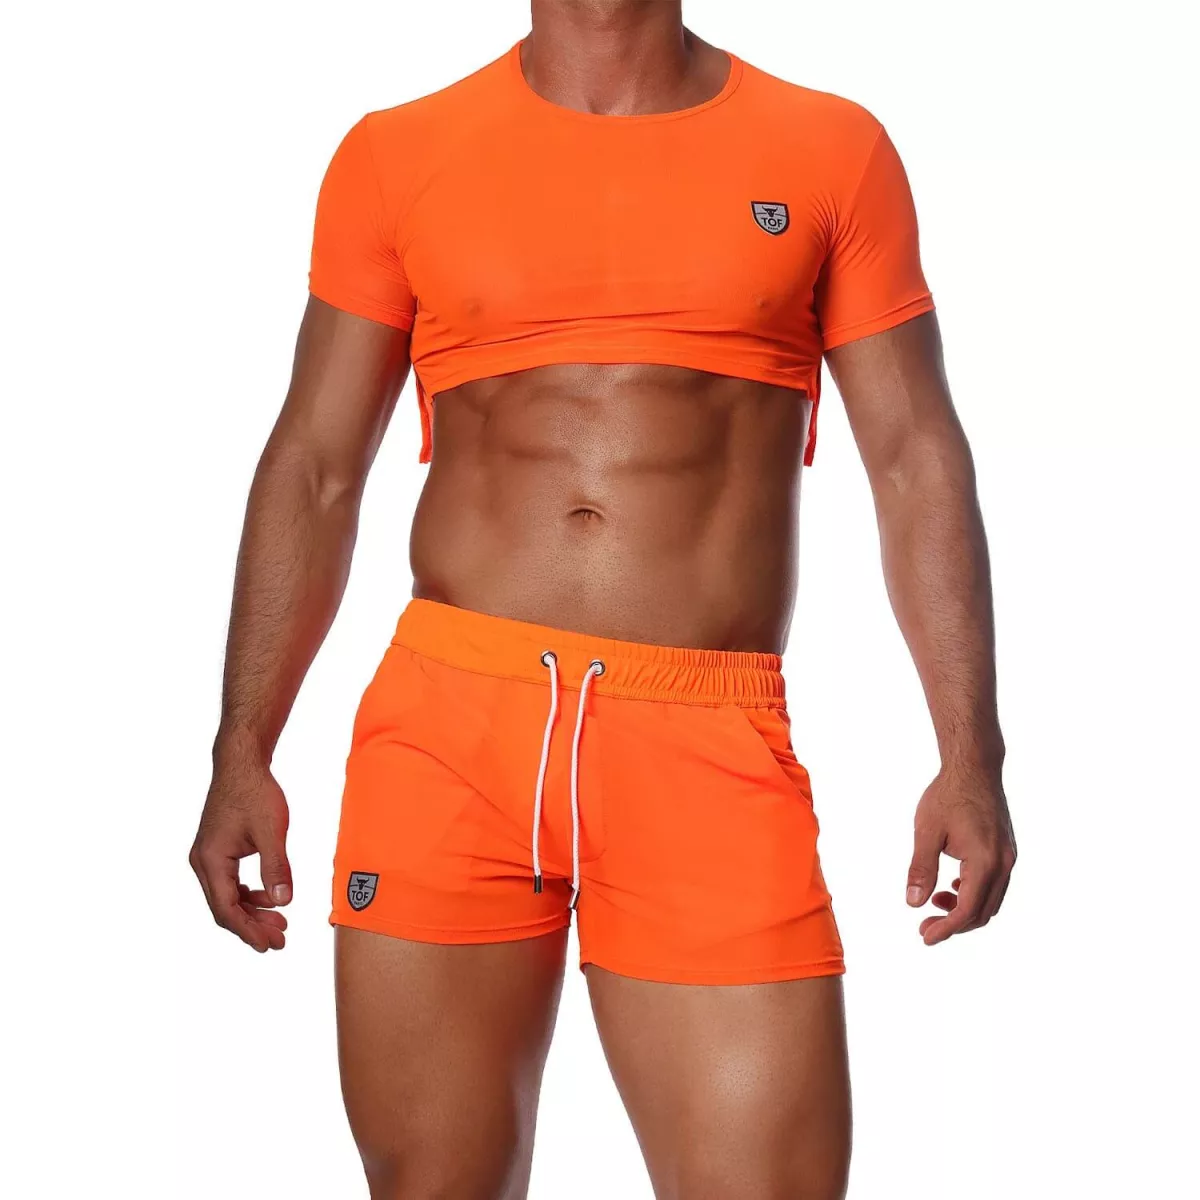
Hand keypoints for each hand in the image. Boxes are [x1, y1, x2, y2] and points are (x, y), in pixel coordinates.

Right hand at [190, 753, 291, 951]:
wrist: (241, 765)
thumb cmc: (254, 793)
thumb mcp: (271, 831)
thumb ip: (276, 867)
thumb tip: (283, 902)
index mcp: (211, 860)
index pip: (226, 908)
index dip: (248, 931)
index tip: (269, 945)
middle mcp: (203, 862)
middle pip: (224, 908)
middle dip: (252, 926)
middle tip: (280, 940)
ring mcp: (208, 857)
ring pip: (227, 897)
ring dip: (251, 912)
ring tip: (279, 923)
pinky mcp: (217, 851)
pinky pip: (229, 883)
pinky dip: (247, 895)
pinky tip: (268, 899)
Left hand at [906, 765, 1014, 944]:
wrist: (974, 767)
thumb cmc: (947, 796)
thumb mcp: (926, 832)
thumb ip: (921, 869)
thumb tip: (913, 903)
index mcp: (985, 862)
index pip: (967, 910)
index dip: (945, 929)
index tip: (924, 936)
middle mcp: (1004, 864)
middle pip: (983, 913)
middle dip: (954, 925)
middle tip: (925, 925)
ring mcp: (1009, 857)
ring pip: (992, 901)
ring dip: (965, 910)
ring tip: (936, 903)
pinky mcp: (1006, 850)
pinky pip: (995, 885)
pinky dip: (975, 894)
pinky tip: (952, 886)